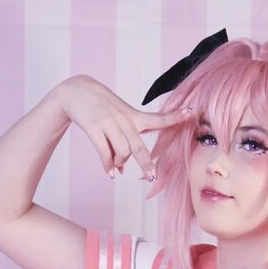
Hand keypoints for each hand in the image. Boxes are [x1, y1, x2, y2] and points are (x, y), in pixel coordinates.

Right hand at [56, 74, 193, 177]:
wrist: (76, 91)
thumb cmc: (100, 107)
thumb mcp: (118, 117)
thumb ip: (123, 143)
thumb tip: (120, 171)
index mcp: (133, 116)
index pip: (157, 118)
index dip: (175, 117)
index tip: (191, 112)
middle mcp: (123, 120)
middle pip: (139, 146)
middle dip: (146, 163)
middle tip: (151, 177)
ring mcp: (108, 123)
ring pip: (122, 151)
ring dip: (120, 164)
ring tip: (116, 168)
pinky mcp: (94, 127)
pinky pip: (104, 152)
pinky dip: (108, 166)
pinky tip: (110, 173)